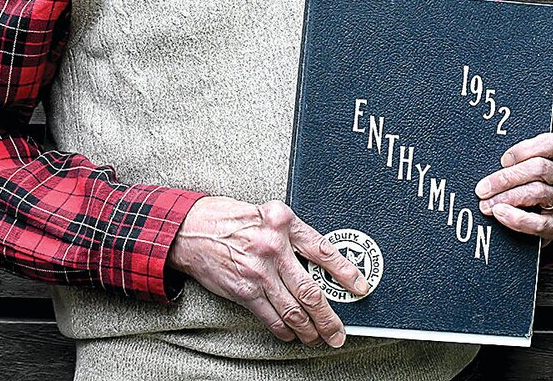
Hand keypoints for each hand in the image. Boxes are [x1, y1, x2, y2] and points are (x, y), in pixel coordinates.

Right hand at [167, 196, 368, 345]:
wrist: (192, 229)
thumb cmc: (232, 219)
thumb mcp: (270, 213)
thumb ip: (293, 233)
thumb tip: (321, 262)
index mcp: (285, 222)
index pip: (324, 251)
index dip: (346, 272)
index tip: (360, 287)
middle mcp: (274, 247)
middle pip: (310, 290)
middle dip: (329, 317)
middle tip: (340, 332)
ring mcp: (259, 271)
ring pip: (293, 309)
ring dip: (309, 329)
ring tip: (320, 338)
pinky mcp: (244, 290)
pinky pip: (270, 316)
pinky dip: (284, 330)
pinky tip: (293, 334)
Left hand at [474, 132, 552, 241]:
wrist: (543, 217)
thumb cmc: (535, 183)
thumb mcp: (534, 165)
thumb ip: (522, 159)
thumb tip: (492, 160)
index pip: (551, 144)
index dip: (525, 149)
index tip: (504, 160)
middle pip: (540, 169)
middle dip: (507, 178)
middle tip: (483, 188)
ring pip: (537, 193)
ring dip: (506, 198)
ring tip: (487, 203)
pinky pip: (539, 223)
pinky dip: (517, 218)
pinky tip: (501, 213)